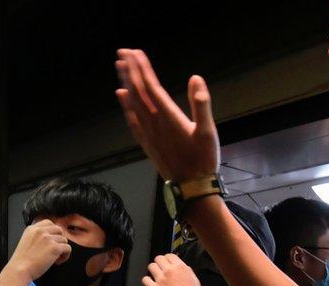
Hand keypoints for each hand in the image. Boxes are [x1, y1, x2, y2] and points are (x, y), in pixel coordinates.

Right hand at [5, 220, 71, 281]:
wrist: (20, 270)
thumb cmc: (22, 261)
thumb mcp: (26, 242)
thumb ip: (37, 236)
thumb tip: (51, 237)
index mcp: (32, 229)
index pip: (49, 223)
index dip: (53, 232)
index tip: (52, 241)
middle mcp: (40, 231)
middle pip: (59, 230)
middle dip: (59, 240)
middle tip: (53, 250)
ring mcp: (48, 238)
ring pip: (64, 240)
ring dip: (61, 249)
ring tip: (53, 258)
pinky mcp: (55, 247)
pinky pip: (68, 248)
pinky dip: (65, 256)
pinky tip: (56, 261)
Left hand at [115, 49, 219, 181]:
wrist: (192, 188)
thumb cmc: (203, 160)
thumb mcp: (208, 132)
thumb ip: (202, 104)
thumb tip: (195, 78)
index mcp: (169, 117)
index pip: (151, 87)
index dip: (142, 69)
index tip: (135, 53)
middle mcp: (154, 123)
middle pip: (138, 92)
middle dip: (130, 71)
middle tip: (123, 52)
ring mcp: (149, 134)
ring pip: (132, 103)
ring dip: (126, 83)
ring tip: (120, 67)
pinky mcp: (147, 143)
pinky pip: (132, 119)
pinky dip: (125, 105)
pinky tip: (121, 96)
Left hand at [142, 254, 204, 285]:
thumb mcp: (194, 279)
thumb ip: (186, 270)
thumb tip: (180, 266)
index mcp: (180, 267)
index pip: (169, 255)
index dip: (167, 259)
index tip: (167, 263)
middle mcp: (170, 271)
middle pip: (158, 258)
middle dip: (159, 263)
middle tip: (160, 269)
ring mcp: (161, 280)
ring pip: (151, 266)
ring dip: (153, 270)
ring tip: (156, 276)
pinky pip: (145, 279)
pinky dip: (147, 281)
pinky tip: (151, 284)